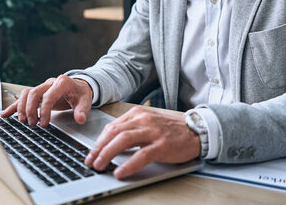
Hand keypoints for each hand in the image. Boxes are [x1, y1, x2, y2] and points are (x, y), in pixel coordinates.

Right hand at [0, 75, 92, 126]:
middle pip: (34, 93)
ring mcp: (42, 87)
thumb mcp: (85, 101)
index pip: (49, 95)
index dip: (45, 110)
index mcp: (62, 82)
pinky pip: (23, 98)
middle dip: (31, 109)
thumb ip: (82, 110)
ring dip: (22, 107)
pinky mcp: (38, 94)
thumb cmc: (80, 93)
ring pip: (26, 93)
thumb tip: (80, 119)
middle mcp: (50, 83)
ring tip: (22, 121)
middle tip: (33, 124)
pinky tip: (6, 114)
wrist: (79, 87)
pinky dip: (14, 106)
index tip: (44, 123)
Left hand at [84, 106, 200, 178]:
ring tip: (99, 165)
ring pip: (123, 141)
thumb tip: (110, 144)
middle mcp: (143, 120)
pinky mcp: (162, 145)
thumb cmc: (171, 130)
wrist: (197, 131)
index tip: (91, 152)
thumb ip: (131, 130)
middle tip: (89, 161)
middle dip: (98, 148)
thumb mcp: (148, 123)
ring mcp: (153, 132)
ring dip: (107, 154)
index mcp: (137, 114)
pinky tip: (119, 172)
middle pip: (113, 133)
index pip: (111, 127)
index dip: (98, 141)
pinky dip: (128, 164)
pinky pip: (141, 155)